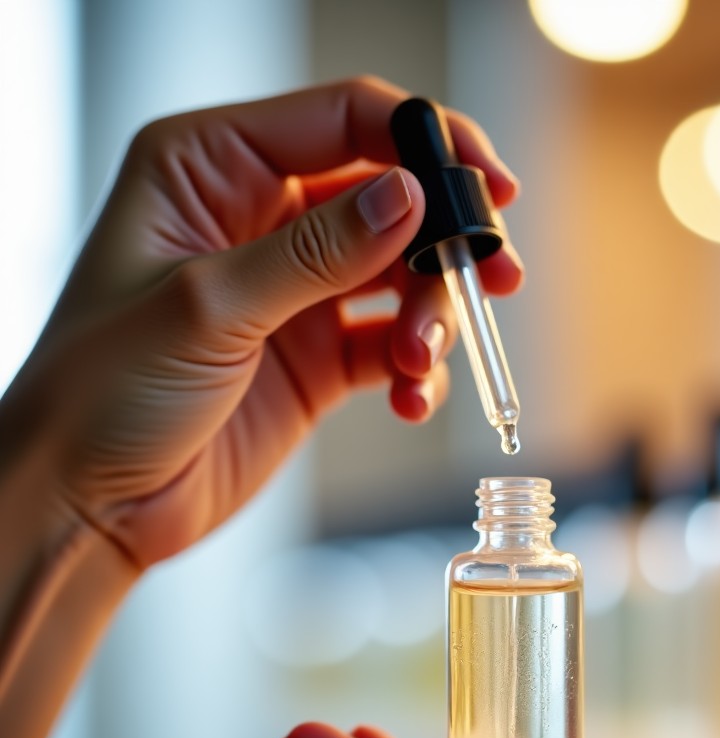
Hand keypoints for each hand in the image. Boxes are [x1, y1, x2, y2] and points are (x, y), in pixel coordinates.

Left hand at [7, 76, 520, 567]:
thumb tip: (410, 198)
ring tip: (422, 362)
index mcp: (210, 169)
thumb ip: (315, 252)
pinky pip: (395, 345)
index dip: (424, 142)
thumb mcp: (207, 308)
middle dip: (446, 241)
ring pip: (403, 275)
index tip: (487, 184)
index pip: (342, 120)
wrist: (93, 503)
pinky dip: (418, 371)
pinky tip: (410, 399)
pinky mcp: (320, 357)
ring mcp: (296, 291)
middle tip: (493, 277)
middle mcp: (260, 219)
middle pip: (390, 198)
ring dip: (434, 316)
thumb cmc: (103, 393)